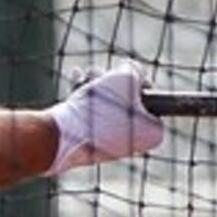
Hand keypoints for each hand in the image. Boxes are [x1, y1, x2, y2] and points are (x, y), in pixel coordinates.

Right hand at [47, 64, 163, 173]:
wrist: (61, 135)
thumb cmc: (99, 108)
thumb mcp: (126, 77)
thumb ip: (136, 70)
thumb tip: (134, 73)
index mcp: (154, 134)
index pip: (151, 96)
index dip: (135, 80)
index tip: (123, 80)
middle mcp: (138, 144)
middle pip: (129, 100)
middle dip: (111, 83)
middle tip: (99, 75)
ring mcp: (115, 146)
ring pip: (111, 105)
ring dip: (97, 86)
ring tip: (84, 77)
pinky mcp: (95, 145)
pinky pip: (96, 117)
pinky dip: (88, 100)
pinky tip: (77, 84)